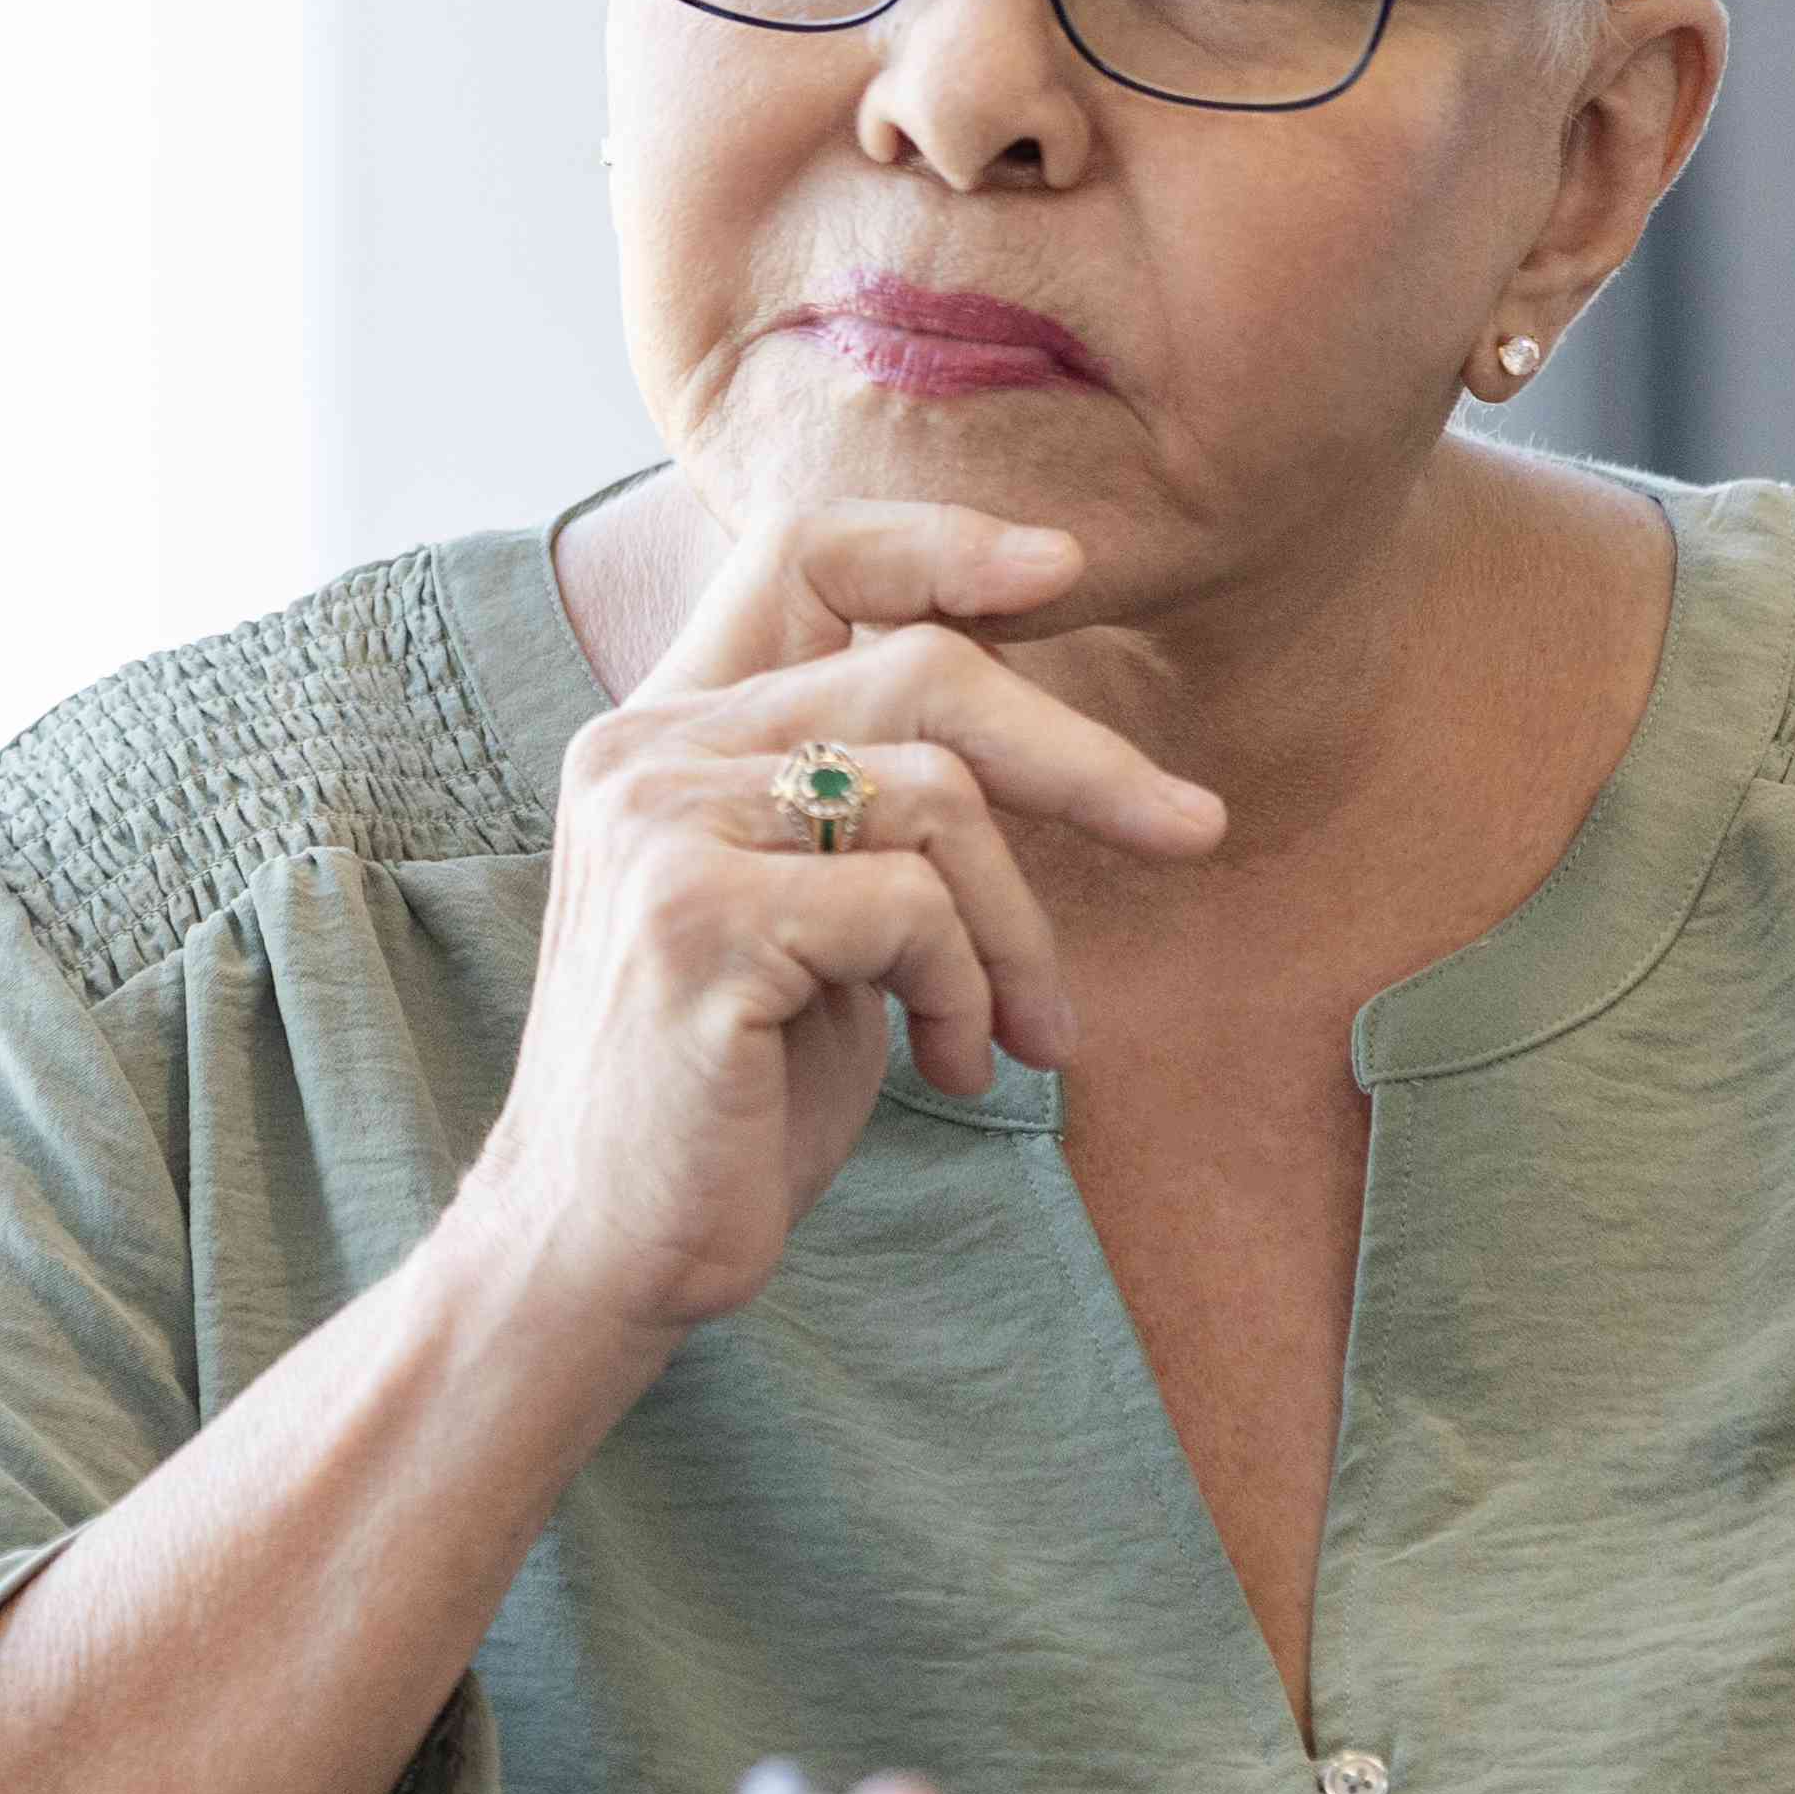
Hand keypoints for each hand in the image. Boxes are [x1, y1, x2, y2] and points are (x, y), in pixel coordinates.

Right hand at [447, 498, 1224, 1338]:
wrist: (603, 1252)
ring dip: (1019, 930)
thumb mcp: (813, 917)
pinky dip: (968, 992)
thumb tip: (1046, 731)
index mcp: (665, 729)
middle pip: (919, 666)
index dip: (940, 542)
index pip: (799, 548)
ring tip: (1025, 1031)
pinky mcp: (696, 922)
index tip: (1063, 570)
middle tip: (1191, 830)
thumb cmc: (732, 1095)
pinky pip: (911, 909)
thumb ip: (872, 806)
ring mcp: (660, 827)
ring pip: (937, 797)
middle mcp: (645, 750)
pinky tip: (952, 1069)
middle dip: (1080, 755)